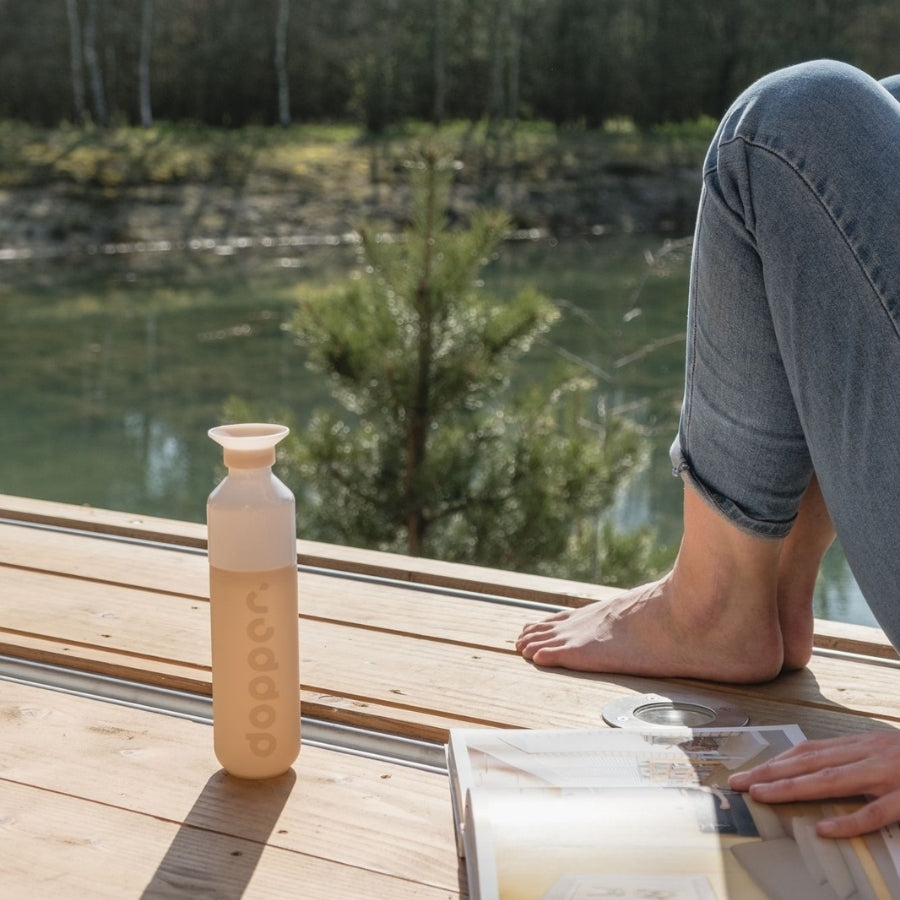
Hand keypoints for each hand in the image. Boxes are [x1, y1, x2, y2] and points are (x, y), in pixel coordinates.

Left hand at [728, 731, 899, 837]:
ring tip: (763, 796)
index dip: (777, 761)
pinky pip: (876, 812)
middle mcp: (870, 754)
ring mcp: (889, 775)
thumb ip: (853, 758)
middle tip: (740, 784)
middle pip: (811, 763)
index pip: (809, 751)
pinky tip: (824, 829)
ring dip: (793, 789)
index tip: (749, 772)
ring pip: (832, 781)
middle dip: (772, 773)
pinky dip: (848, 821)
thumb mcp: (884, 750)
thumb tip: (814, 767)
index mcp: (862, 744)